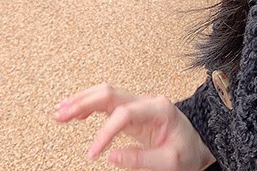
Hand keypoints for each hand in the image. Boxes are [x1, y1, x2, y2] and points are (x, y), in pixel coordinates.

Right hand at [54, 83, 215, 169]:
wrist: (197, 144)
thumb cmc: (186, 152)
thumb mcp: (170, 162)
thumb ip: (141, 159)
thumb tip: (110, 156)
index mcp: (159, 109)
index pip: (125, 113)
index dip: (105, 133)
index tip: (92, 155)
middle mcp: (147, 101)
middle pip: (111, 93)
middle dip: (84, 102)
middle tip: (60, 115)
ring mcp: (139, 104)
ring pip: (107, 94)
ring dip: (82, 100)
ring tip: (59, 112)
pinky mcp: (133, 111)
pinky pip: (108, 103)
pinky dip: (90, 106)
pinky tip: (75, 113)